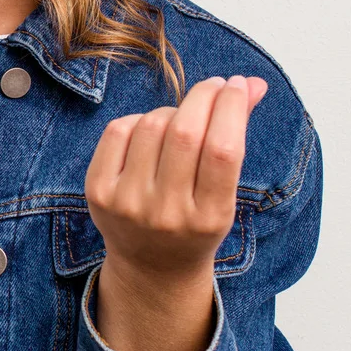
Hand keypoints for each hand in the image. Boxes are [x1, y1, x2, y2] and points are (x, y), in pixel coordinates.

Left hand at [81, 75, 267, 350]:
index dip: (232, 108)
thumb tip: (253, 83)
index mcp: (210, 218)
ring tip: (183, 119)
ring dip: (173, 110)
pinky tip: (150, 132)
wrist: (152, 267)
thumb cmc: (196, 220)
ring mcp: (129, 203)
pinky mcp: (98, 192)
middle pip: (187, 133)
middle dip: (205, 96)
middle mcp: (167, 214)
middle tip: (215, 86)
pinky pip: (119, 130)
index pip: (223, 150)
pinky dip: (139, 119)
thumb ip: (236, 136)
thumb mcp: (226, 192)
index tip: (237, 86)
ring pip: (153, 125)